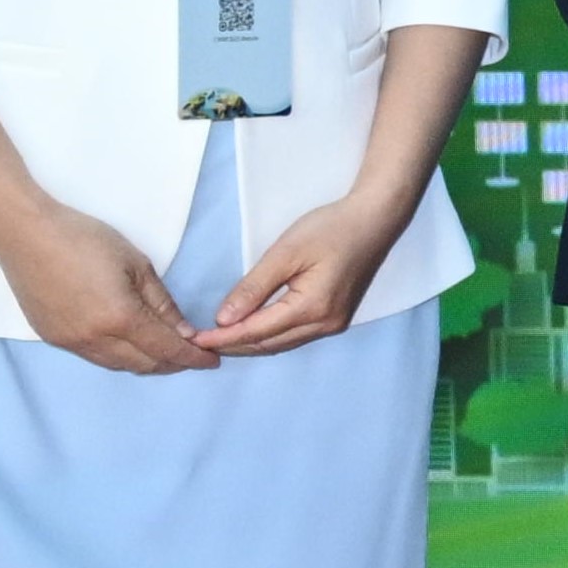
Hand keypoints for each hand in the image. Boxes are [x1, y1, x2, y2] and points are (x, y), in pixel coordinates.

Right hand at [0, 202, 209, 377]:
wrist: (25, 235)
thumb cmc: (84, 240)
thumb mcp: (136, 265)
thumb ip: (162, 303)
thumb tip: (184, 332)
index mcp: (120, 318)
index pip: (166, 349)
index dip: (192, 358)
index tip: (211, 361)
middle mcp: (94, 338)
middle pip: (143, 364)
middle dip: (172, 363)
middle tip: (191, 355)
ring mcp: (70, 342)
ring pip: (117, 364)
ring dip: (145, 362)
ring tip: (164, 351)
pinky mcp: (52, 338)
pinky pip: (94, 357)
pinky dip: (118, 356)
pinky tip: (128, 344)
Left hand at [191, 184, 412, 361]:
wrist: (374, 221)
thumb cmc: (330, 229)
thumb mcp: (285, 253)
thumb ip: (253, 288)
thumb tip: (224, 319)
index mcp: (311, 307)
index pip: (256, 331)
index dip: (223, 337)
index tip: (194, 339)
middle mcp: (324, 323)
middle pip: (268, 344)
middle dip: (233, 345)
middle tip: (198, 342)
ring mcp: (333, 323)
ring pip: (281, 344)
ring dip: (250, 343)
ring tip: (219, 338)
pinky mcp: (335, 318)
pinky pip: (294, 336)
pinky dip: (268, 336)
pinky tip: (252, 330)